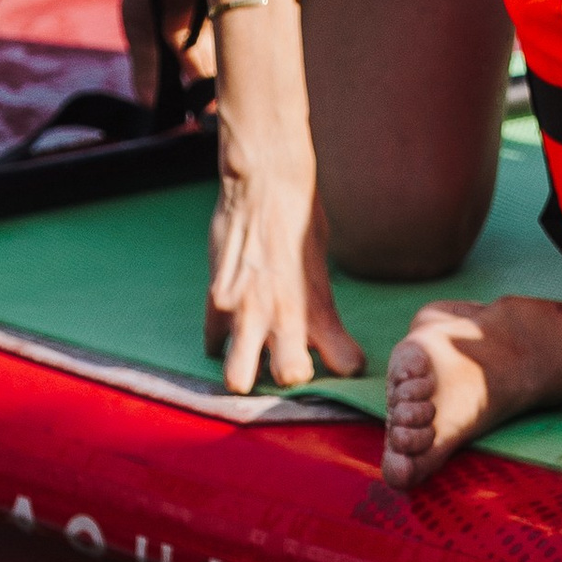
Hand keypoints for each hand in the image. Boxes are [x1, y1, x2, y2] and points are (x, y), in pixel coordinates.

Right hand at [206, 145, 363, 393]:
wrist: (264, 184)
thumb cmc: (300, 221)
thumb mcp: (319, 268)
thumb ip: (317, 309)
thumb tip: (322, 340)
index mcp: (318, 305)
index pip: (345, 360)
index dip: (346, 365)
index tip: (343, 360)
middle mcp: (283, 314)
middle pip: (289, 377)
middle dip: (290, 376)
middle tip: (290, 362)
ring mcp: (245, 310)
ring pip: (238, 376)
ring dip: (245, 374)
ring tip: (252, 360)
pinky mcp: (216, 299)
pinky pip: (214, 341)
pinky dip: (221, 340)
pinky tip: (231, 324)